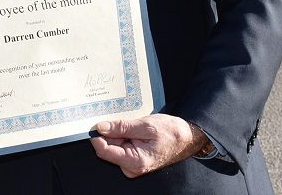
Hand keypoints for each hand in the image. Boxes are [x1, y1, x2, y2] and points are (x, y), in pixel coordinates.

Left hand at [91, 114, 207, 177]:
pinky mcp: (132, 156)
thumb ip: (122, 127)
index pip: (104, 151)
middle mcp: (130, 166)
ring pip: (112, 143)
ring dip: (116, 130)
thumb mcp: (146, 125)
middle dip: (109, 130)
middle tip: (115, 115)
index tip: (94, 121)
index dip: (96, 135)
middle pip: (107, 146)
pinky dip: (121, 132)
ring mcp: (131, 161)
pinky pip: (119, 143)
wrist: (186, 137)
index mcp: (134, 161)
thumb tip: (101, 127)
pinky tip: (129, 125)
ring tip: (128, 120)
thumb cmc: (171, 132)